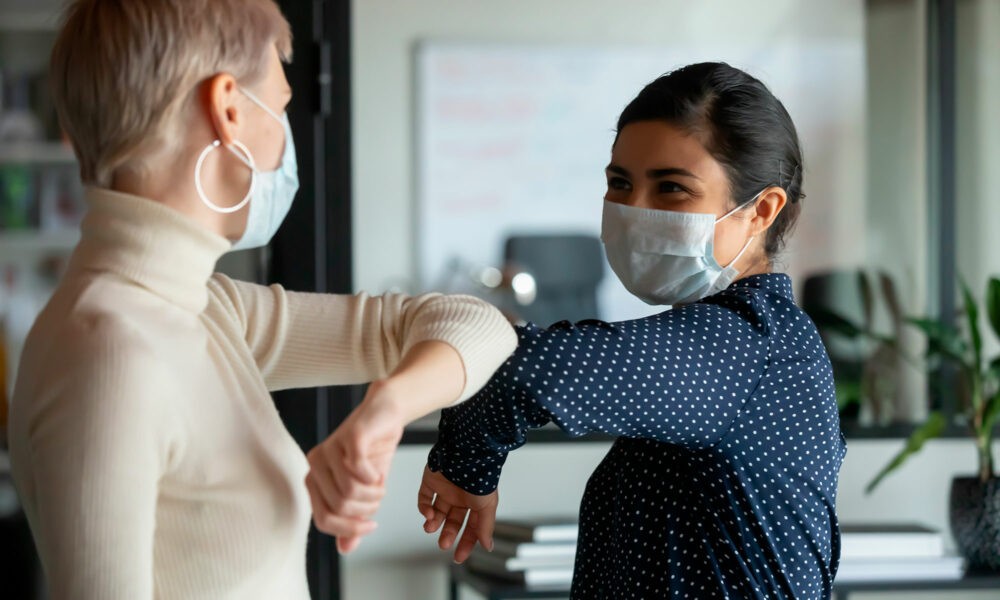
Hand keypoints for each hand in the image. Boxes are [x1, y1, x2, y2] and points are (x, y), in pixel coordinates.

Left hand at [305, 380, 404, 553]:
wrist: (387, 414)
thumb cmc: (374, 451)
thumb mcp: (365, 492)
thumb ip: (353, 518)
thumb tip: (345, 549)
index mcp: (314, 478)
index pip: (323, 520)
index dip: (350, 529)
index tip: (372, 525)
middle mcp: (315, 463)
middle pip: (339, 508)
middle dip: (366, 510)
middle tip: (379, 498)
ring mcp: (330, 448)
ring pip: (350, 492)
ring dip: (373, 495)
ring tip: (380, 485)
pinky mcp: (348, 436)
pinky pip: (358, 470)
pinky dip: (374, 478)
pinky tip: (378, 473)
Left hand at [417, 465, 498, 562]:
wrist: (465, 453)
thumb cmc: (480, 477)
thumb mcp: (487, 506)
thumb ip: (485, 527)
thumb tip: (488, 546)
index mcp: (476, 502)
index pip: (471, 527)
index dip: (466, 542)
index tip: (459, 556)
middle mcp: (460, 496)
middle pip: (453, 521)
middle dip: (448, 534)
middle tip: (443, 545)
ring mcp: (445, 489)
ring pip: (437, 512)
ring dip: (433, 523)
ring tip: (431, 528)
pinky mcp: (430, 481)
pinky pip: (424, 498)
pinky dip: (424, 508)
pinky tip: (429, 514)